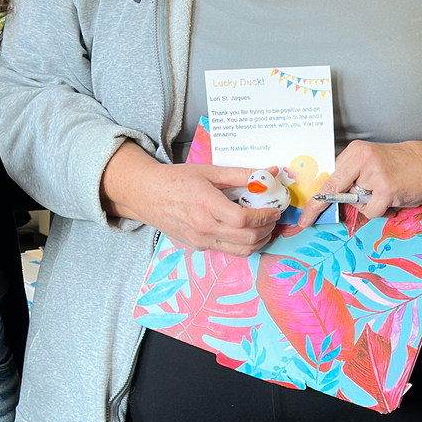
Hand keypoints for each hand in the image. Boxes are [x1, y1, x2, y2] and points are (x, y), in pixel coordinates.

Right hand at [156, 163, 286, 256]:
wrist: (147, 195)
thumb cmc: (176, 179)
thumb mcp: (210, 171)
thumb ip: (242, 174)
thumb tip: (271, 172)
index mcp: (206, 206)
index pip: (244, 219)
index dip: (264, 216)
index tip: (274, 208)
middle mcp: (204, 228)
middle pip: (247, 238)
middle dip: (267, 229)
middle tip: (273, 217)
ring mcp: (201, 240)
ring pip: (241, 250)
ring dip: (259, 241)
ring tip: (265, 227)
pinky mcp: (198, 246)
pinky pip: (228, 250)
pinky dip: (244, 244)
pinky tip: (247, 231)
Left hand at [302, 138, 421, 223]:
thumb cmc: (404, 165)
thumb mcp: (373, 164)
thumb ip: (353, 177)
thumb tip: (333, 199)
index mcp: (356, 151)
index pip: (328, 177)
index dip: (315, 200)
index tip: (304, 217)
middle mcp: (362, 159)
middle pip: (334, 190)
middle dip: (324, 207)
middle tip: (312, 219)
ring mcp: (374, 174)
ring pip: (355, 203)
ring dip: (368, 205)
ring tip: (385, 194)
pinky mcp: (386, 189)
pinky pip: (371, 211)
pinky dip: (381, 211)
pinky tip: (393, 199)